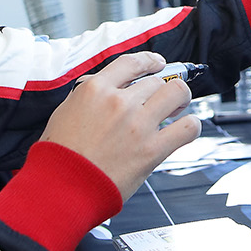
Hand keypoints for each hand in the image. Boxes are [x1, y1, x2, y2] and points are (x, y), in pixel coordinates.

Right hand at [40, 51, 198, 198]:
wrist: (62, 188)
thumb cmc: (60, 156)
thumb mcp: (65, 112)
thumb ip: (89, 96)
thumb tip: (108, 87)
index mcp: (95, 90)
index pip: (132, 63)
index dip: (149, 61)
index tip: (157, 64)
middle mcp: (119, 102)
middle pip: (155, 81)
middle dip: (160, 89)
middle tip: (162, 100)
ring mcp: (138, 124)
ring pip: (177, 92)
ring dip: (180, 99)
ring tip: (177, 108)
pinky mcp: (152, 149)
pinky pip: (188, 127)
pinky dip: (191, 126)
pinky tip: (184, 129)